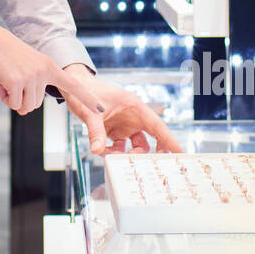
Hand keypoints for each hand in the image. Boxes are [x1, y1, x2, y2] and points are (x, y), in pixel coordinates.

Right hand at [0, 31, 108, 154]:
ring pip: (26, 106)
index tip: (100, 109)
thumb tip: (27, 109)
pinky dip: (5, 98)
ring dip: (13, 99)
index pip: (73, 84)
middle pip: (37, 104)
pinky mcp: (17, 82)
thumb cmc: (4, 53)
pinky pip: (14, 104)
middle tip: (12, 81)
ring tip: (6, 80)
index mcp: (49, 66)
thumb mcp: (28, 64)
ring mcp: (32, 77)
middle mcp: (44, 71)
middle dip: (22, 99)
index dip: (87, 98)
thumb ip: (34, 83)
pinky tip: (1, 83)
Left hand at [61, 65, 183, 154]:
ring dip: (125, 154)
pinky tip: (101, 150)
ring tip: (112, 156)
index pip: (157, 126)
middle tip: (144, 166)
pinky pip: (118, 147)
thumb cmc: (85, 91)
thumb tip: (96, 151)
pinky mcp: (114, 130)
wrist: (73, 87)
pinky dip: (112, 152)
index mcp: (134, 107)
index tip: (181, 154)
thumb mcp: (90, 111)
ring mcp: (124, 124)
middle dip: (146, 153)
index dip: (170, 140)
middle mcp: (132, 117)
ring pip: (134, 146)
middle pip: (149, 139)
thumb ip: (95, 131)